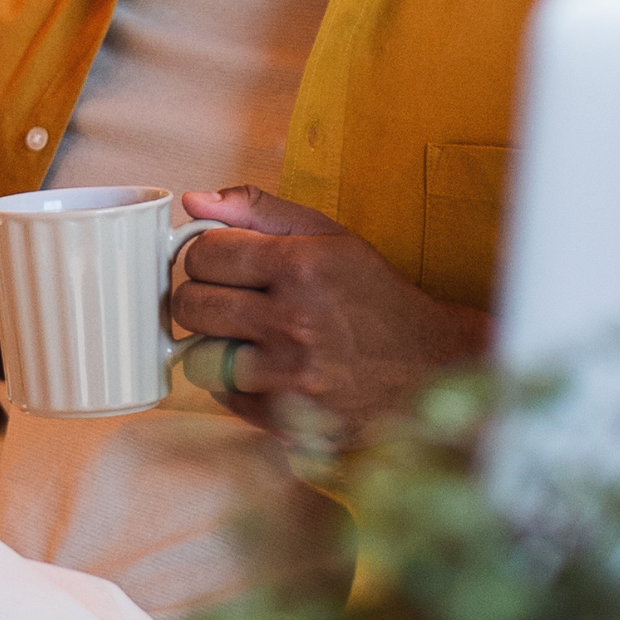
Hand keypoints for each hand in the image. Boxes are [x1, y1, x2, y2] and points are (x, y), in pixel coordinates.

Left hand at [167, 187, 490, 441]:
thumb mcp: (328, 236)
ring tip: (248, 336)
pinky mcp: (289, 417)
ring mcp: (290, 374)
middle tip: (227, 299)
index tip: (222, 263)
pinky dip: (235, 381)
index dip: (205, 255)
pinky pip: (223, 395)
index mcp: (301, 265)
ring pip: (198, 355)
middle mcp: (294, 319)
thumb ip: (258, 211)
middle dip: (200, 297)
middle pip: (191, 305)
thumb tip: (193, 202)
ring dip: (215, 344)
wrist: (428, 365)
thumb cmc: (372, 295)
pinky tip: (266, 367)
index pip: (203, 254)